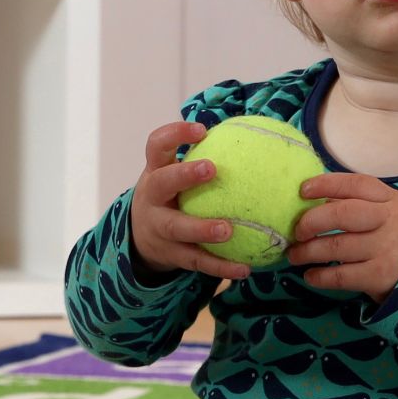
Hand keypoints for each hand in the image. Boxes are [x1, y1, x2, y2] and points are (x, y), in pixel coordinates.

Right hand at [126, 122, 256, 282]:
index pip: (158, 145)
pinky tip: (244, 269)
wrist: (141, 239)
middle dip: (183, 175)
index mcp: (156, 172)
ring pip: (177, 228)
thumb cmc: (172, 196)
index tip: (201, 130)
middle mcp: (152, 198)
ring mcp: (159, 227)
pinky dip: (221, 266)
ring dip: (202, 228)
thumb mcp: (176, 176)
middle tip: (210, 169)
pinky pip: (197, 260)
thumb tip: (257, 138)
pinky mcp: (171, 254)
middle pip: (161, 183)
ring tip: (227, 230)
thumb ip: (205, 157)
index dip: (175, 134)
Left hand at [287, 172, 397, 294]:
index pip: (355, 184)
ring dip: (308, 252)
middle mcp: (389, 221)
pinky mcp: (380, 276)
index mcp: (389, 199)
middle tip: (298, 232)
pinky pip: (341, 276)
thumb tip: (312, 203)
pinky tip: (311, 275)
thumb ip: (356, 204)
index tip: (302, 191)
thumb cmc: (396, 234)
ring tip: (295, 255)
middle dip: (312, 221)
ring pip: (337, 247)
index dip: (326, 184)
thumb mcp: (386, 211)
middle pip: (343, 214)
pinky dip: (319, 277)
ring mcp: (386, 249)